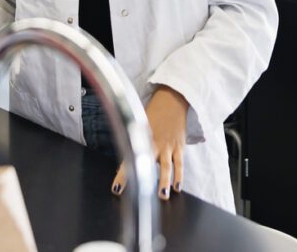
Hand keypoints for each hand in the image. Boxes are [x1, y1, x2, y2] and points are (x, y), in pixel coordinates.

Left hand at [111, 85, 188, 200]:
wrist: (172, 101)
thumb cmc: (154, 113)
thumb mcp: (139, 125)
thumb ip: (134, 141)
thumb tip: (124, 157)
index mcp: (141, 139)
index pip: (129, 160)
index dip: (123, 176)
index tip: (117, 189)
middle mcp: (154, 144)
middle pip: (147, 165)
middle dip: (143, 180)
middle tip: (140, 196)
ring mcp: (168, 146)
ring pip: (166, 167)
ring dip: (164, 182)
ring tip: (162, 195)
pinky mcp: (179, 147)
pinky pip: (179, 163)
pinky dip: (179, 176)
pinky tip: (177, 187)